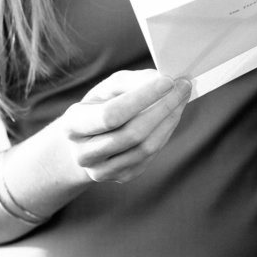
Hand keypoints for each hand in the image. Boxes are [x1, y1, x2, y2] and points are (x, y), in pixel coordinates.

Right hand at [56, 70, 190, 183]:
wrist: (87, 141)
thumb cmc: (99, 107)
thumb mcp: (106, 89)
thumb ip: (131, 82)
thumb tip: (160, 80)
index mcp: (73, 126)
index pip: (110, 114)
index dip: (142, 98)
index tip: (168, 81)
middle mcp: (83, 154)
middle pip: (132, 134)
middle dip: (163, 107)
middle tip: (183, 87)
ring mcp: (102, 170)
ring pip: (145, 148)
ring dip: (170, 120)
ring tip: (181, 98)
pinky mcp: (122, 176)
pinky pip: (151, 155)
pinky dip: (166, 132)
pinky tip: (172, 115)